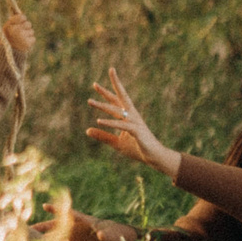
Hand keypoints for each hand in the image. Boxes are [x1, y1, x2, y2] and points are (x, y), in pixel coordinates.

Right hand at [3, 12, 35, 57]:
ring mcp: (22, 37)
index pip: (22, 17)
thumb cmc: (9, 38)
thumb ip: (14, 19)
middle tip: (20, 33)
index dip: (22, 19)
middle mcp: (15, 30)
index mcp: (9, 25)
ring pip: (31, 31)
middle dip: (26, 28)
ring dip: (28, 35)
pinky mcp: (27, 43)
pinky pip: (33, 38)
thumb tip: (19, 11)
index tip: (20, 23)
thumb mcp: (8, 27)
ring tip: (21, 39)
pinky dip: (30, 41)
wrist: (9, 53)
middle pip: (28, 24)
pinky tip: (24, 43)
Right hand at [33, 210, 139, 240]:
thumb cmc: (123, 235)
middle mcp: (78, 226)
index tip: (45, 206)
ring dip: (44, 237)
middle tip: (27, 227)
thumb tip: (100, 234)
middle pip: (57, 224)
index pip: (70, 214)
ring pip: (57, 234)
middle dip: (43, 225)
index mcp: (87, 221)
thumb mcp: (116, 235)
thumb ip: (108, 234)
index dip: (58, 210)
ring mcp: (77, 234)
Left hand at [86, 64, 181, 178]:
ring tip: (90, 101)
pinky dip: (110, 123)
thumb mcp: (117, 143)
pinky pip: (122, 125)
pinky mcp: (137, 131)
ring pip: (117, 110)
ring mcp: (135, 122)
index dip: (106, 93)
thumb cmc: (138, 149)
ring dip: (103, 106)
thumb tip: (87, 130)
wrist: (154, 157)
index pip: (115, 101)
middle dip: (108, 90)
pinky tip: (99, 121)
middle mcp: (131, 115)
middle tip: (95, 83)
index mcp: (127, 116)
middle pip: (119, 98)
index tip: (95, 84)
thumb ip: (103, 136)